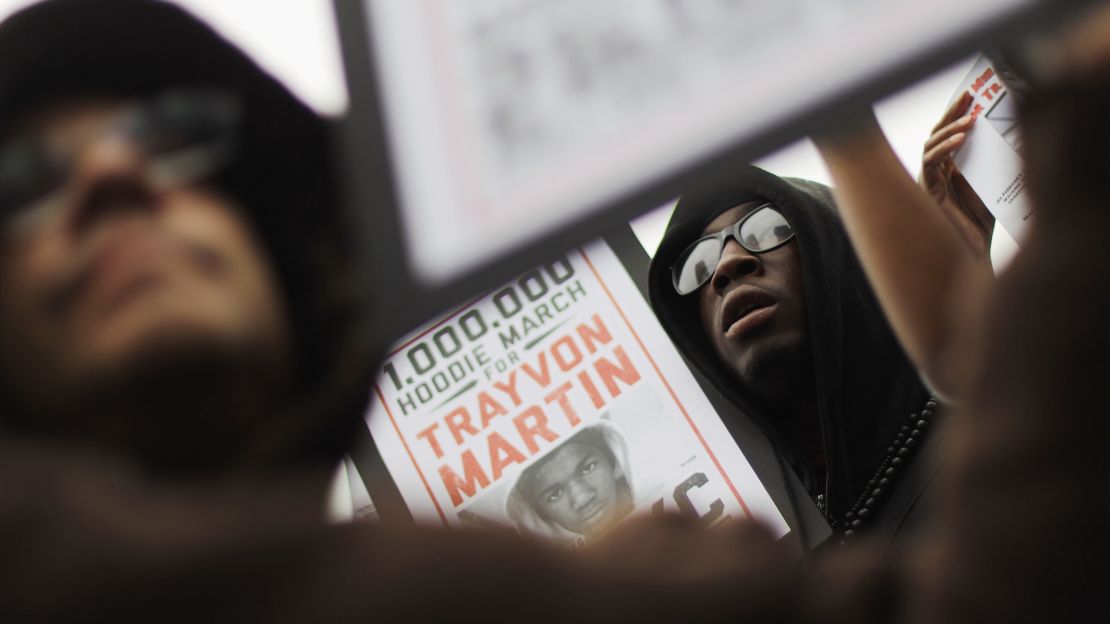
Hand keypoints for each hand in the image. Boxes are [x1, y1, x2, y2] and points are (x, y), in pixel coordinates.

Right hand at [920, 91, 995, 258]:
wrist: (974, 252)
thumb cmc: (982, 222)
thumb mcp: (993, 182)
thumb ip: (993, 160)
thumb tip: (1008, 131)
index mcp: (950, 167)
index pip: (950, 133)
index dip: (958, 112)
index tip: (973, 93)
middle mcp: (936, 172)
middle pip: (938, 133)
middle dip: (952, 112)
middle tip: (969, 95)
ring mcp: (929, 180)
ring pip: (931, 145)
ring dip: (949, 129)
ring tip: (970, 119)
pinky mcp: (926, 191)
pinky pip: (930, 163)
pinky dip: (944, 149)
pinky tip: (962, 140)